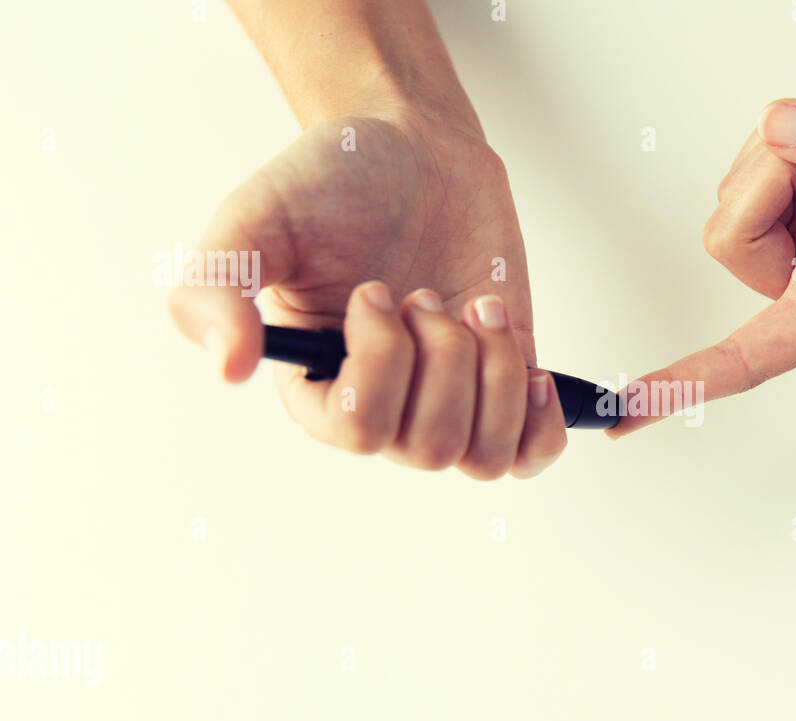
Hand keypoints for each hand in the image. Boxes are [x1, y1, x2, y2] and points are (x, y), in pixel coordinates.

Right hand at [168, 109, 566, 478]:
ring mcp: (447, 399)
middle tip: (425, 293)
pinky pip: (530, 453)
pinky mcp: (503, 383)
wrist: (412, 147)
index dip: (381, 364)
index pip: (357, 432)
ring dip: (493, 375)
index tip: (375, 290)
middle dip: (442, 359)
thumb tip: (227, 365)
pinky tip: (532, 367)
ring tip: (477, 312)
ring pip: (483, 456)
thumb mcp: (255, 220)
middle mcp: (384, 405)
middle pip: (428, 447)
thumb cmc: (331, 183)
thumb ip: (213, 287)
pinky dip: (540, 421)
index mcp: (317, 385)